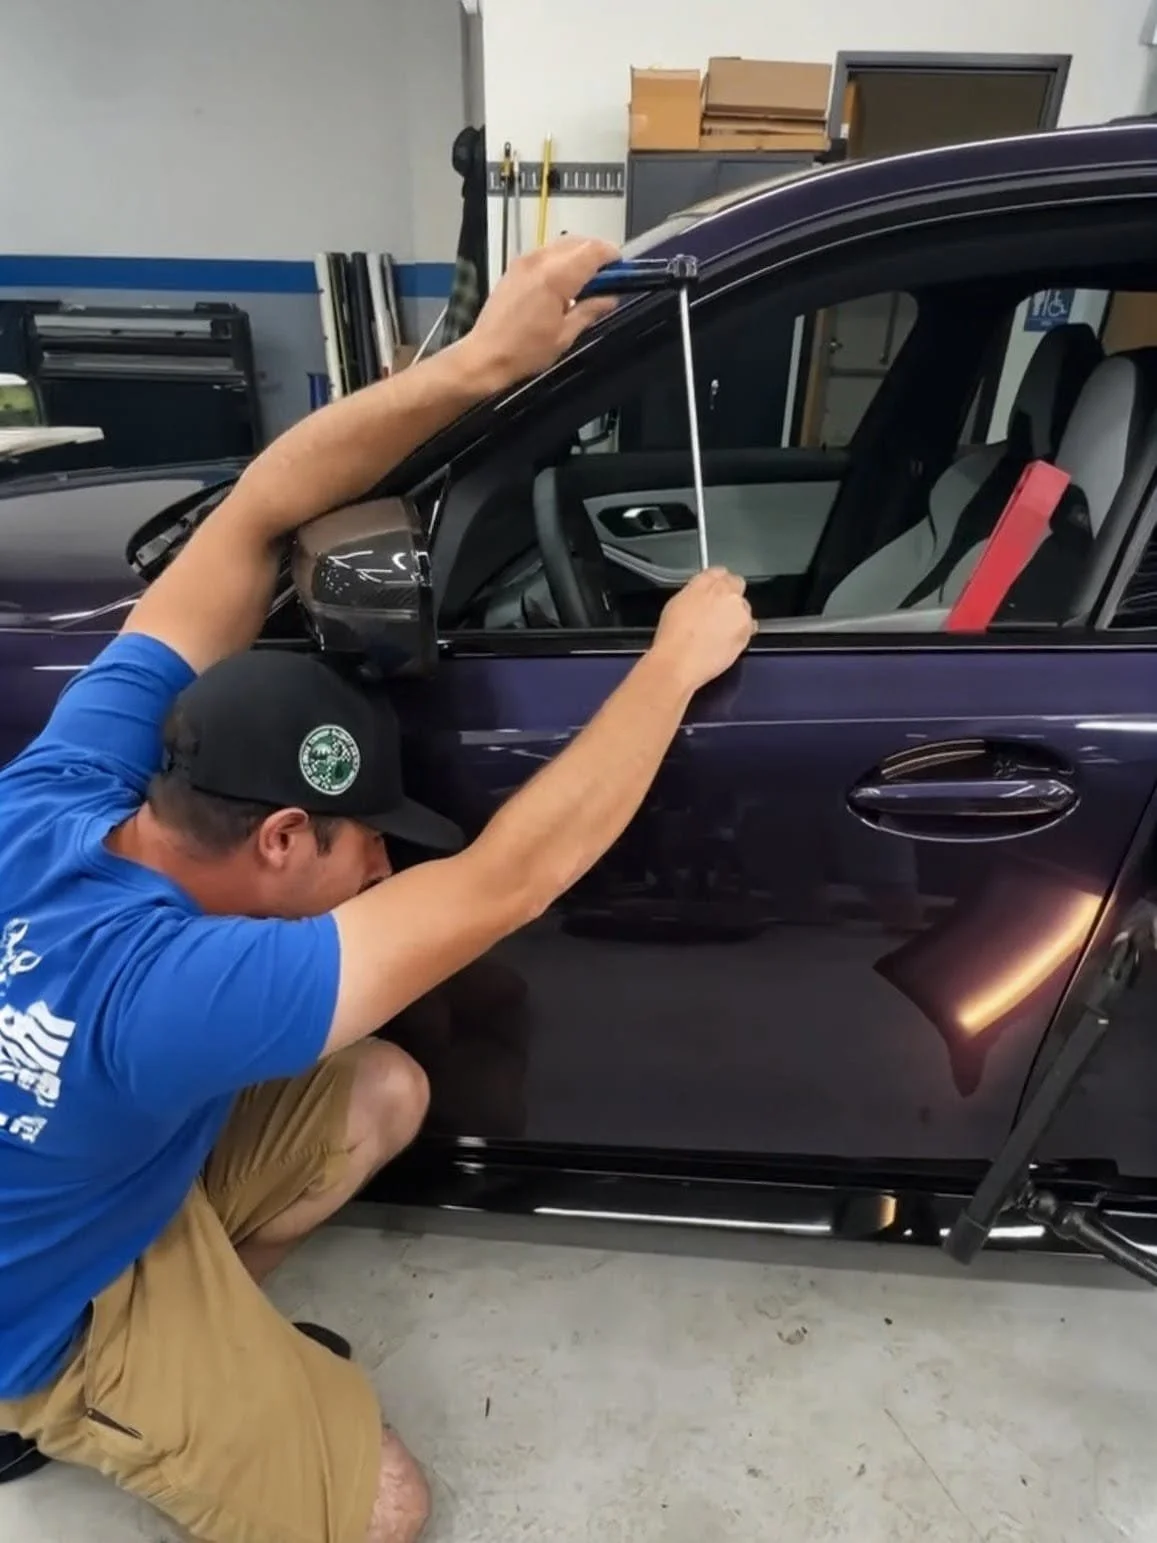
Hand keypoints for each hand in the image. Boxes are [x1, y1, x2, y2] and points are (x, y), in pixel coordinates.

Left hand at [460, 235, 620, 392]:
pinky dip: (560, 259)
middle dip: (596, 254)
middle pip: (578, 242)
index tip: (622, 268)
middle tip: (608, 276)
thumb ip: (590, 310)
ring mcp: (524, 261)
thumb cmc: (525, 352)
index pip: (593, 251)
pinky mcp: (514, 267)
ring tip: (587, 280)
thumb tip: (610, 299)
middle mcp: (539, 260)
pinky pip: (545, 253)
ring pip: (561, 244)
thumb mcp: (565, 335)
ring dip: (578, 255)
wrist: (485, 355)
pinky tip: (564, 282)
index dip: (612, 256)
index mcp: (555, 277)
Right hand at [649, 568, 755, 692]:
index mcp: (705, 582)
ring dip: (736, 615)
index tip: (715, 591)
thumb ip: (695, 592)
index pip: (719, 571)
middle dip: (730, 597)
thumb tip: (703, 594)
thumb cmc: (672, 637)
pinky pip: (750, 626)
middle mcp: (726, 592)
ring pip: (744, 607)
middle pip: (736, 586)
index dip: (718, 582)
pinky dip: (742, 631)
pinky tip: (725, 641)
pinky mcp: (747, 629)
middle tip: (717, 614)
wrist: (679, 662)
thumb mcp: (677, 604)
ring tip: (719, 632)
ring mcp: (739, 610)